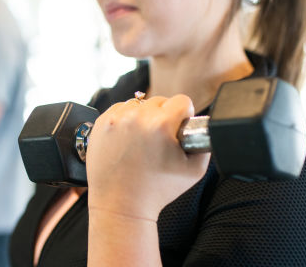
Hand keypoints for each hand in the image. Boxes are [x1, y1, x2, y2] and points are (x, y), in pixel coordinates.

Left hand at [86, 94, 209, 220]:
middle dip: (164, 117)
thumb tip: (201, 127)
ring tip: (142, 141)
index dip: (184, 115)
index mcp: (160, 125)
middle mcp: (136, 117)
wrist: (121, 205)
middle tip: (160, 140)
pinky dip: (125, 120)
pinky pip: (119, 110)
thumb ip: (205, 143)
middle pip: (160, 101)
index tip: (178, 129)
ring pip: (139, 104)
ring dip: (143, 117)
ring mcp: (115, 119)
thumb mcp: (195, 171)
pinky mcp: (100, 123)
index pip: (182, 101)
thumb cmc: (157, 191)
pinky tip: (128, 139)